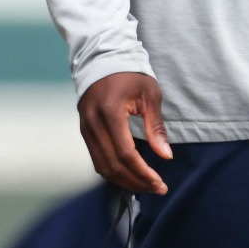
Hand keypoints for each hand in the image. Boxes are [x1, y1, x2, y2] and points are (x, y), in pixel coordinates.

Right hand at [78, 72, 172, 193]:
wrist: (102, 59)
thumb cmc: (130, 74)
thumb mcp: (149, 95)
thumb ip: (155, 127)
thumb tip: (165, 156)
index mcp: (110, 112)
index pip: (125, 153)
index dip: (143, 173)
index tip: (160, 183)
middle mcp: (93, 123)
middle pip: (112, 165)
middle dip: (136, 181)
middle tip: (157, 188)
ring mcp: (85, 128)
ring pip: (102, 166)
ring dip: (124, 180)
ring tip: (145, 185)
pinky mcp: (84, 130)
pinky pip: (96, 158)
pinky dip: (113, 171)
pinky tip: (129, 174)